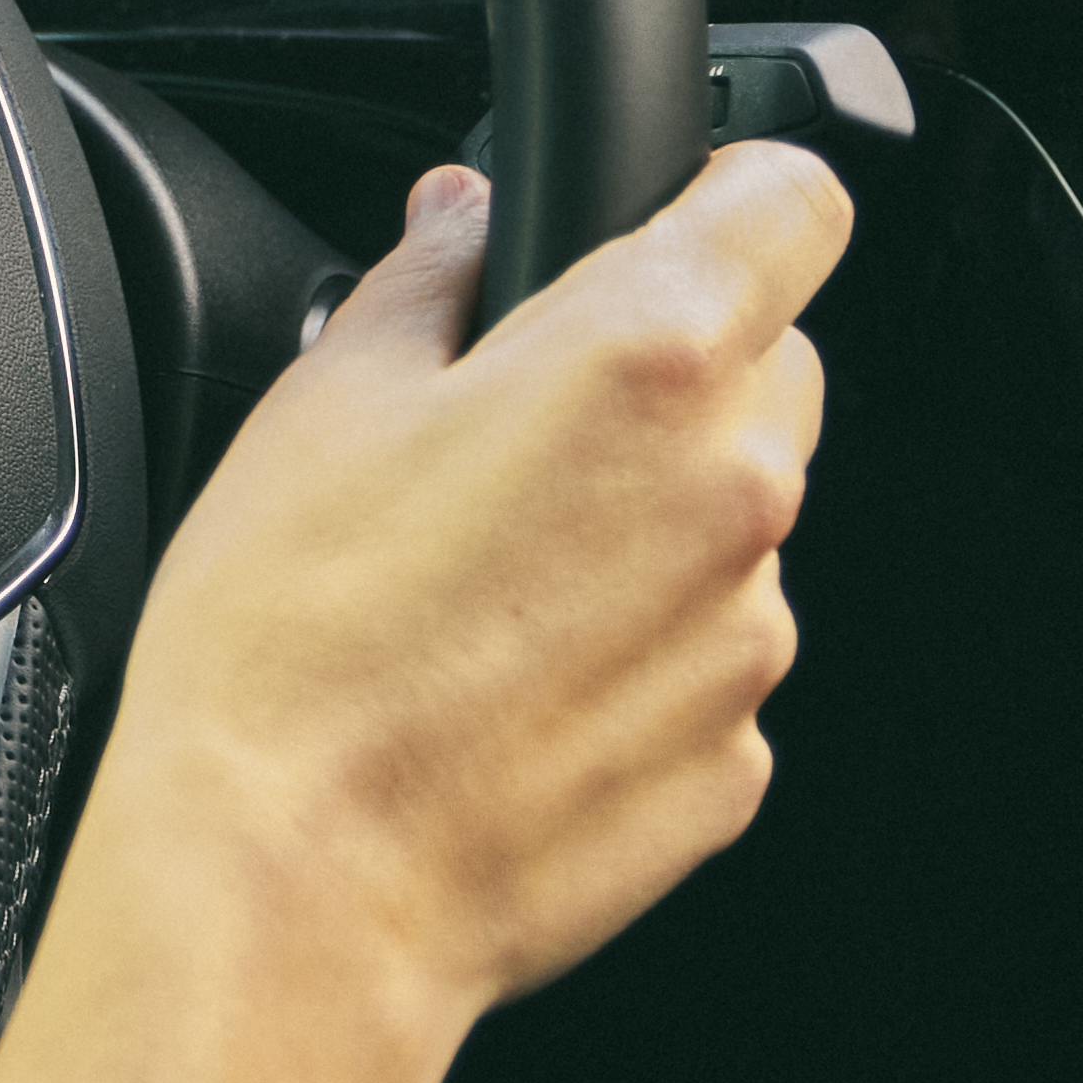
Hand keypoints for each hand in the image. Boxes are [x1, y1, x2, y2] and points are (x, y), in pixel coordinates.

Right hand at [0, 143, 847, 1082]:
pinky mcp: (735, 760)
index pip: (794, 200)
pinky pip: (707, 662)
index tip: (664, 220)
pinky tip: (510, 685)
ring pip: (736, 524)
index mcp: (648, 358)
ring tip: (489, 583)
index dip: (728, 191)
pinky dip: (637, 657)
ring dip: (649, 525)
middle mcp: (736, 489)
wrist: (295, 891)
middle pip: (772, 365)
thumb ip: (427, 282)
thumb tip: (461, 223)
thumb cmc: (288, 652)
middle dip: (671, 372)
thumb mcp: (321, 405)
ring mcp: (748, 636)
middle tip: (523, 426)